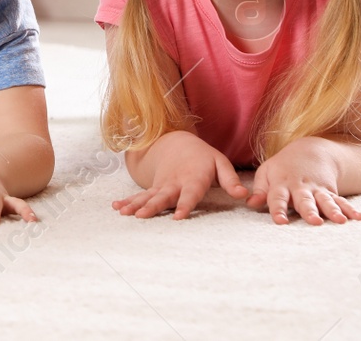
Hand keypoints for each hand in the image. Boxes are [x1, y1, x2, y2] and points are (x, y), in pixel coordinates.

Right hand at [112, 130, 247, 219]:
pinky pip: (140, 195)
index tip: (177, 216)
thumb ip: (230, 179)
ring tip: (124, 213)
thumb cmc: (203, 157)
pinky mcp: (154, 188)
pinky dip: (127, 200)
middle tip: (141, 215)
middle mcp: (174, 182)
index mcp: (193, 177)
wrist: (177, 143)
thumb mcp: (220, 163)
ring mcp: (161, 185)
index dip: (184, 205)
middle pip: (163, 196)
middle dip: (152, 206)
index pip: (190, 193)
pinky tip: (117, 208)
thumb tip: (243, 195)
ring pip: (148, 196)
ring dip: (135, 204)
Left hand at [246, 139, 360, 224]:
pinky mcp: (332, 192)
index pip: (278, 197)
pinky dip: (351, 210)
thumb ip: (259, 190)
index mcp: (282, 183)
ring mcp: (318, 190)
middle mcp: (301, 187)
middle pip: (305, 200)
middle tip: (314, 221)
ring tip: (340, 221)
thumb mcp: (266, 173)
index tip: (280, 221)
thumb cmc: (282, 167)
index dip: (278, 209)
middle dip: (309, 211)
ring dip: (333, 211)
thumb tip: (250, 204)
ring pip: (326, 201)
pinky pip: (342, 201)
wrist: (311, 151)